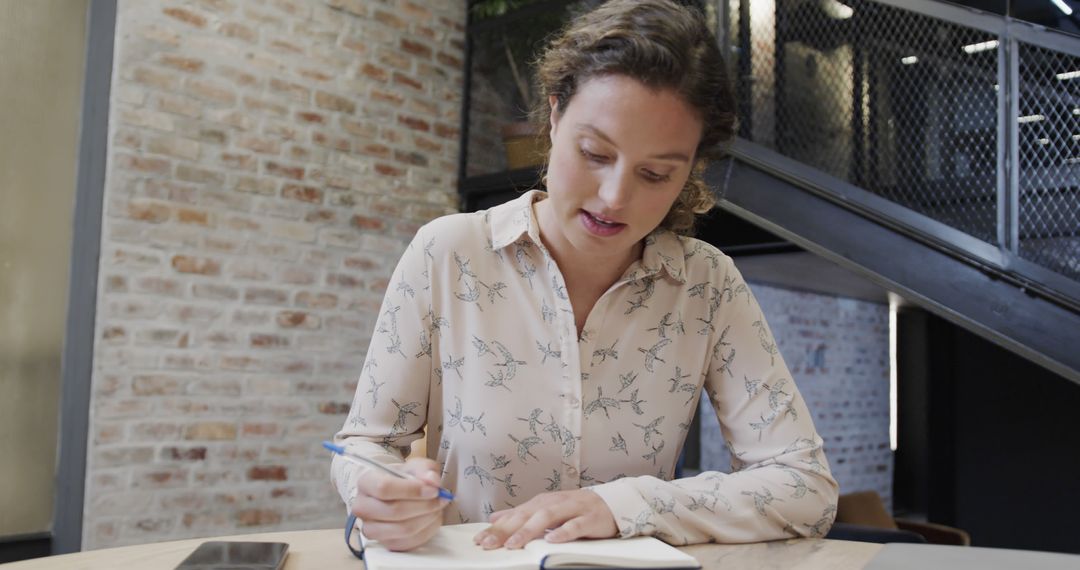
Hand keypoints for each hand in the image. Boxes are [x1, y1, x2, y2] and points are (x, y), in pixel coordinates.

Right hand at [352, 457, 449, 550]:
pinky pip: (409, 543)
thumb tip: (432, 481)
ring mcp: (371, 528)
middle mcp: (362, 507)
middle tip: (440, 499)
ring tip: (437, 508)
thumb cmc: (404, 478)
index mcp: (366, 482)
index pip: (384, 487)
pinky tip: (432, 518)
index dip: (412, 490)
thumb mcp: (416, 466)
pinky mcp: (385, 544)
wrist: (398, 493)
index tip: (432, 489)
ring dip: (427, 518)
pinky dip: (427, 531)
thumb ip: (425, 469)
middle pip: (394, 511)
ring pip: (403, 529)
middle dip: (424, 505)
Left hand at [472, 489, 617, 549]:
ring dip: (529, 530)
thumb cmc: (577, 509)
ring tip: (513, 543)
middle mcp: (554, 503)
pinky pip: (575, 526)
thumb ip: (521, 514)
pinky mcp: (589, 518)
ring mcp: (572, 509)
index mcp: (541, 503)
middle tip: (489, 543)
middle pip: (526, 516)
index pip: (515, 515)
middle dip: (506, 530)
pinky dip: (563, 532)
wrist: (612, 503)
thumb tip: (495, 517)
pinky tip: (552, 540)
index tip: (480, 539)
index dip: (496, 527)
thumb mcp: (546, 509)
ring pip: (547, 518)